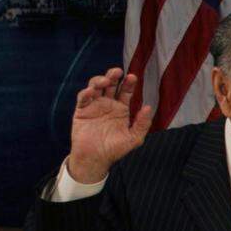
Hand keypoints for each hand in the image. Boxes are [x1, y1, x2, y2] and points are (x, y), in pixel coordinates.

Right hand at [67, 67, 153, 183]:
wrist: (96, 158)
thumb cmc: (115, 149)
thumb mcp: (134, 138)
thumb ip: (142, 124)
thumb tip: (148, 107)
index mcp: (121, 109)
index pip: (126, 92)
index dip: (129, 84)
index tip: (133, 77)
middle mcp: (108, 105)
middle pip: (111, 85)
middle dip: (114, 76)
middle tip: (118, 71)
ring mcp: (94, 106)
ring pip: (96, 87)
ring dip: (100, 80)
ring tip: (106, 81)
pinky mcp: (81, 111)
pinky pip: (83, 98)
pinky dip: (86, 92)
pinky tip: (92, 91)